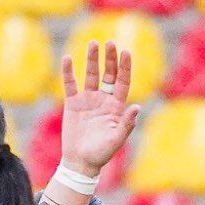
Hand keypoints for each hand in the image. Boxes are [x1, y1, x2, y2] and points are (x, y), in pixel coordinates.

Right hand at [59, 41, 140, 179]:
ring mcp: (87, 100)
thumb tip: (137, 107)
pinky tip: (67, 59)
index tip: (126, 52)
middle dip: (109, 58)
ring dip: (91, 59)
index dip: (124, 67)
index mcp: (116, 107)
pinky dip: (68, 72)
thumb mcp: (116, 140)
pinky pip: (70, 84)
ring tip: (93, 43)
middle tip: (109, 42)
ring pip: (91, 75)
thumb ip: (126, 124)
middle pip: (108, 74)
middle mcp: (103, 100)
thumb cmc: (101, 154)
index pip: (122, 82)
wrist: (80, 162)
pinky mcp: (72, 104)